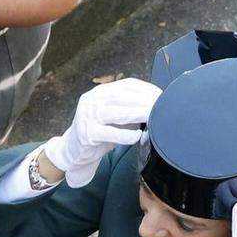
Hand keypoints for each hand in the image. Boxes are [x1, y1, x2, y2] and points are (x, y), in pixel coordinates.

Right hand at [41, 78, 162, 188]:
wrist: (74, 150)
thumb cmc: (99, 132)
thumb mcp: (113, 116)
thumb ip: (129, 108)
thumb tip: (157, 106)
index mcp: (100, 92)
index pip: (126, 85)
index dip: (146, 89)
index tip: (161, 95)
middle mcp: (92, 101)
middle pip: (122, 96)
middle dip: (144, 100)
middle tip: (162, 106)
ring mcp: (88, 117)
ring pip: (116, 113)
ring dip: (137, 113)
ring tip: (154, 116)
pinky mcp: (87, 134)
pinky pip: (109, 133)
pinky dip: (125, 135)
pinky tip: (138, 136)